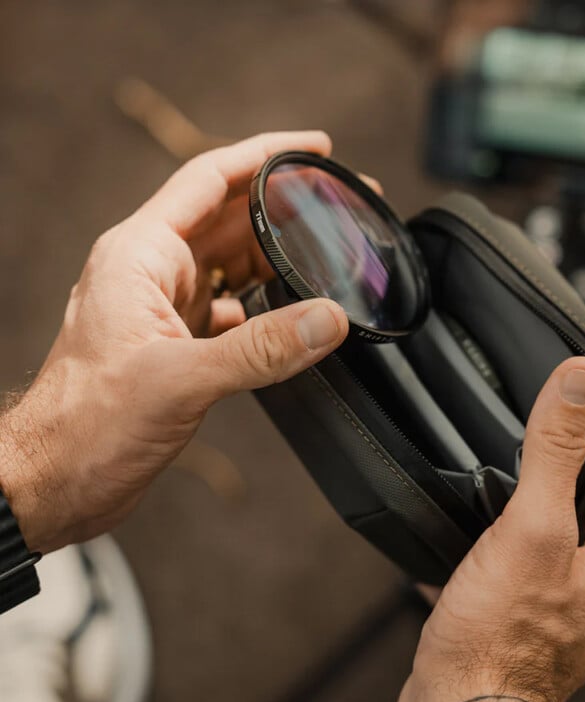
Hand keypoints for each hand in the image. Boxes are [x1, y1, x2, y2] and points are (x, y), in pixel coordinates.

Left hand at [0, 131, 348, 553]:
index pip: (209, 180)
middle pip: (229, 219)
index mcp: (141, 256)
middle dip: (285, 207)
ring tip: (327, 253)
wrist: (54, 479)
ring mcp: (163, 309)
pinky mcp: (175, 345)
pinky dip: (265, 308)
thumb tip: (326, 319)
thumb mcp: (178, 380)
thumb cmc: (85, 424)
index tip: (314, 147)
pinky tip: (294, 317)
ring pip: (233, 265)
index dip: (265, 155)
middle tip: (337, 203)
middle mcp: (152, 273)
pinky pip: (231, 310)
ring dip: (278, 257)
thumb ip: (259, 349)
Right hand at [395, 357, 584, 701]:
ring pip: (552, 531)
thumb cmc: (497, 638)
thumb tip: (581, 381)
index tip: (563, 405)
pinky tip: (471, 542)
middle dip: (550, 472)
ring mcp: (574, 607)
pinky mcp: (536, 621)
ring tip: (487, 497)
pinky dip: (499, 547)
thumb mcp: (531, 526)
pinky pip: (524, 563)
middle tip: (513, 454)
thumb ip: (556, 449)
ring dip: (519, 510)